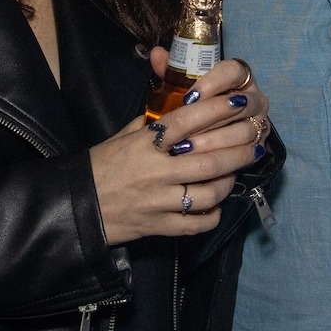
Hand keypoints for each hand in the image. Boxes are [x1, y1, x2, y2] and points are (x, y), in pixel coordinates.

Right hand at [88, 55, 271, 244]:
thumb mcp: (121, 137)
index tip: (238, 102)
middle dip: (238, 150)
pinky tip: (217, 205)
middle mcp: (155, 173)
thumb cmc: (100, 166)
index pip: (186, 122)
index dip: (216, 109)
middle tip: (255, 142)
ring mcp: (159, 203)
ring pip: (208, 194)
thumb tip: (179, 107)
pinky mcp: (160, 228)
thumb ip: (151, 123)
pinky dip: (213, 214)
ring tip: (236, 172)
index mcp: (143, 144)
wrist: (76, 207)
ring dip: (228, 182)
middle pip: (208, 161)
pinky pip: (197, 224)